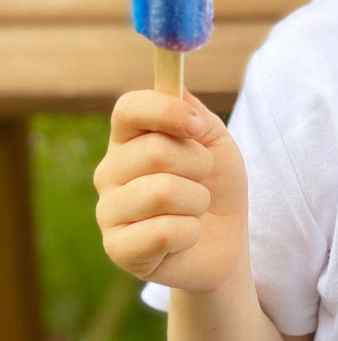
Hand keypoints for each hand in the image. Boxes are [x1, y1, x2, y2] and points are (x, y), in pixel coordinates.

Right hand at [94, 90, 247, 291]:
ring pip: (162, 192)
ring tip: (194, 209)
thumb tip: (175, 91)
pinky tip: (185, 236)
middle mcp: (109, 172)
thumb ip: (194, 113)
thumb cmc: (216, 185)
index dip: (167, 111)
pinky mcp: (118, 250)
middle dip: (199, 165)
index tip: (198, 127)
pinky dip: (190, 233)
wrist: (225, 240)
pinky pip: (163, 232)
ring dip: (197, 201)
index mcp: (129, 139)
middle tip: (203, 179)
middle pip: (154, 151)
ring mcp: (109, 212)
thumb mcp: (215, 142)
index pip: (129, 107)